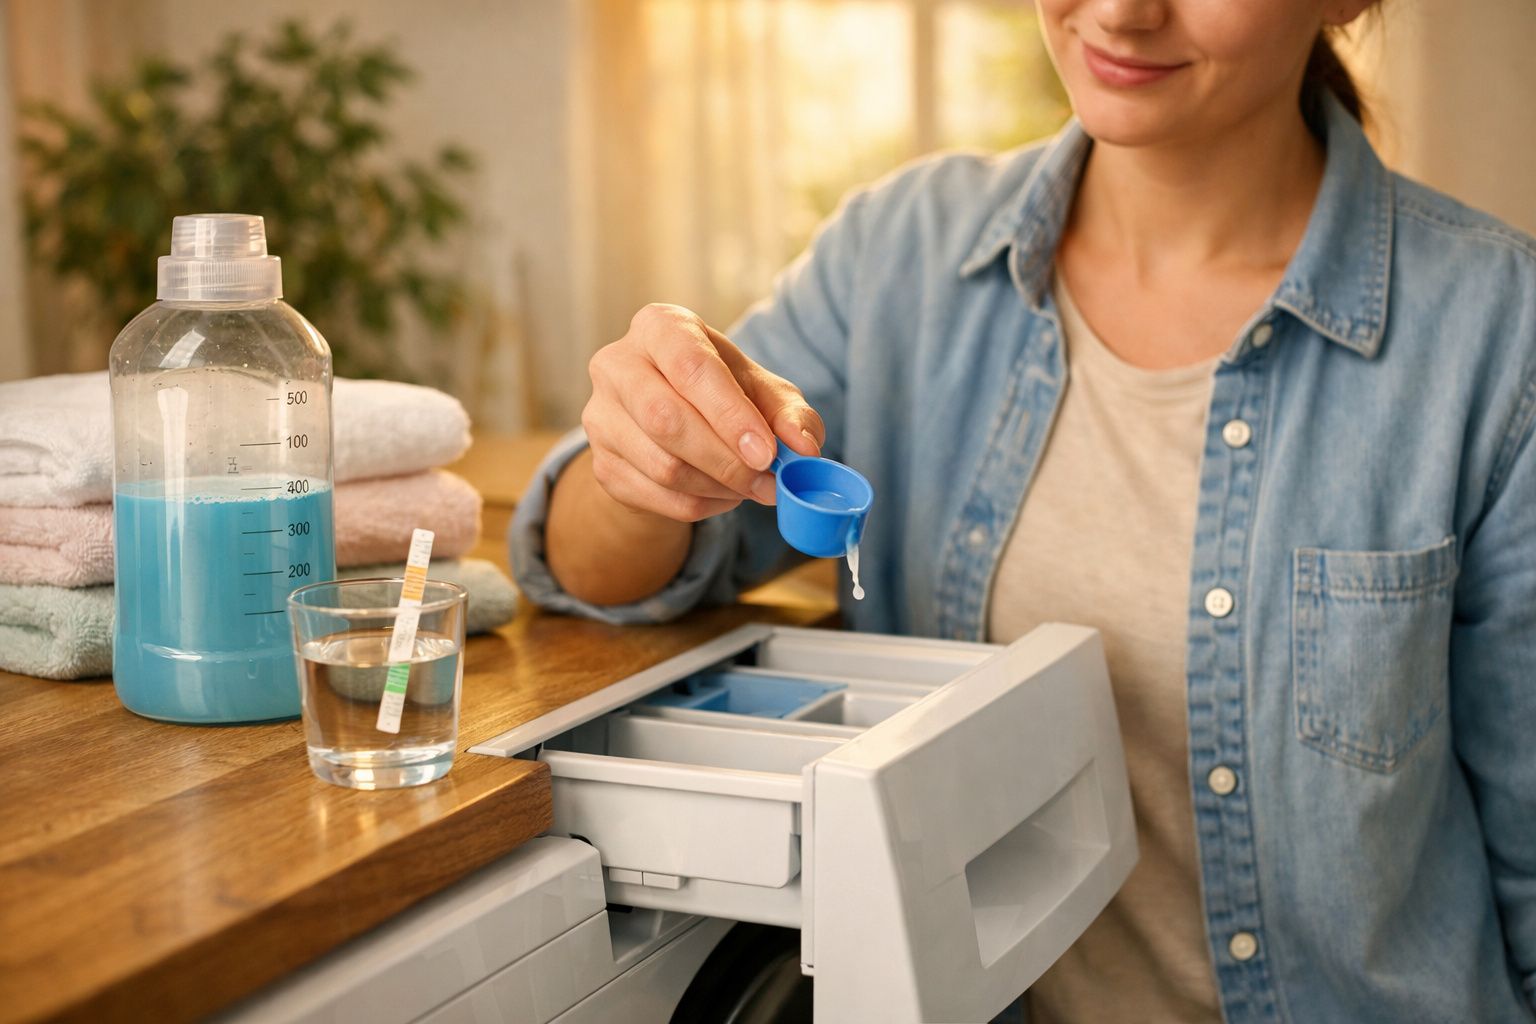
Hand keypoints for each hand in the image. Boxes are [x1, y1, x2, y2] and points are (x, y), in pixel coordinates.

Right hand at [582, 303, 826, 522]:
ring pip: (662, 465)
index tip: (767, 452)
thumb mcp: (762, 391)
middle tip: (767, 481)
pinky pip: (655, 496)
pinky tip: (722, 494)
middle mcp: (617, 364)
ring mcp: (600, 417)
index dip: (731, 415)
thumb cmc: (721, 393)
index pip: (691, 368)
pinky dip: (700, 504)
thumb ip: (790, 413)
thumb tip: (805, 447)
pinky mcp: (600, 463)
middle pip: (667, 420)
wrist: (671, 423)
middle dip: (726, 459)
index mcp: (659, 327)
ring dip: (718, 486)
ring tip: (750, 485)